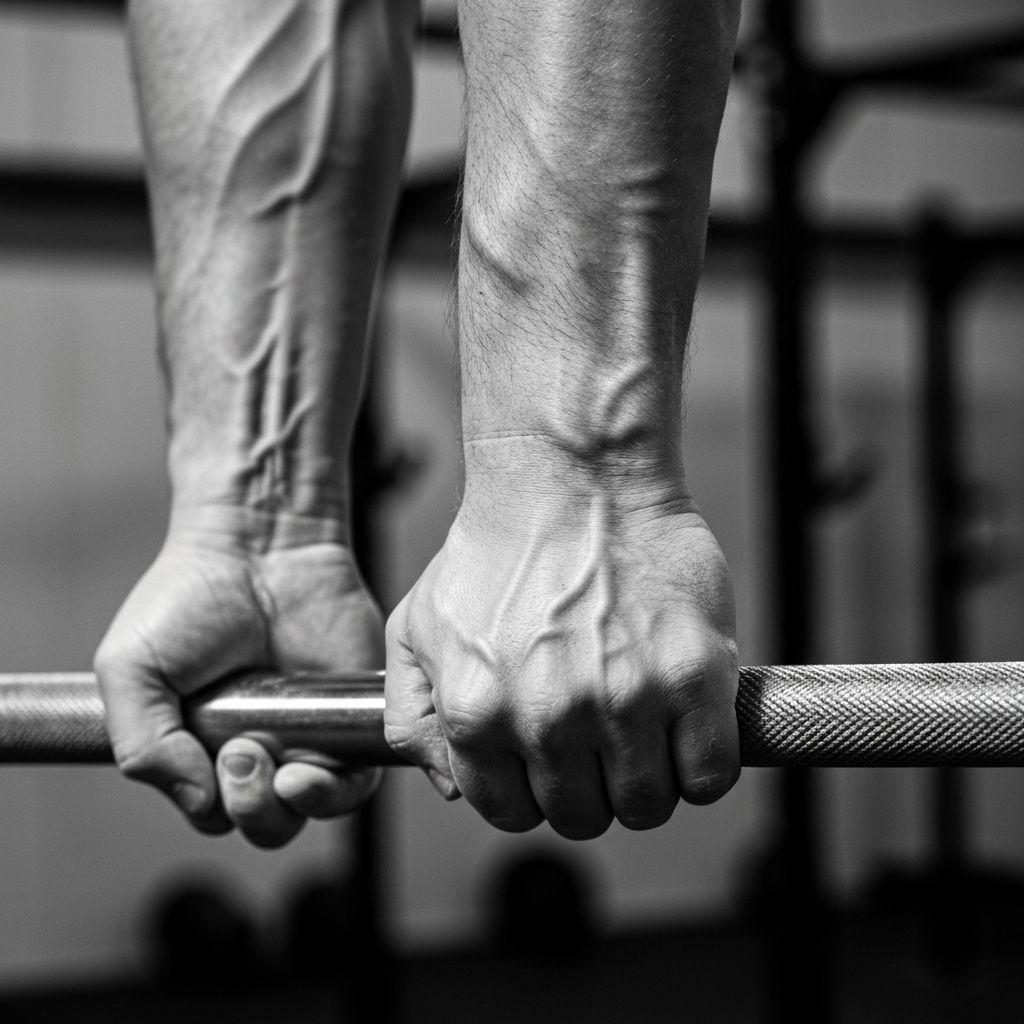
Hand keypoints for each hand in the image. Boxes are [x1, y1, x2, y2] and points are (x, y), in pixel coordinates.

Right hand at [95, 512, 383, 846]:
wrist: (258, 541)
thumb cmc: (188, 597)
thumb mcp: (131, 669)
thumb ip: (142, 745)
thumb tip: (197, 800)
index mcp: (203, 746)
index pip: (214, 813)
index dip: (214, 805)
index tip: (213, 756)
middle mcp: (261, 747)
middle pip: (267, 824)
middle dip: (254, 807)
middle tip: (245, 753)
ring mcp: (310, 732)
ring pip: (313, 808)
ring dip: (299, 804)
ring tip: (288, 768)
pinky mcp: (352, 714)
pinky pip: (359, 777)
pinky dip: (342, 787)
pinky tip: (316, 763)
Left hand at [385, 478, 739, 839]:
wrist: (571, 478)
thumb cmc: (496, 549)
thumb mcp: (417, 627)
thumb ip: (412, 716)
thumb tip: (452, 786)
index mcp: (478, 713)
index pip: (511, 813)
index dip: (533, 790)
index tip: (553, 762)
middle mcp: (548, 716)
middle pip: (581, 816)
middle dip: (589, 787)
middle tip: (600, 740)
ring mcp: (625, 699)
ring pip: (647, 804)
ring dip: (646, 780)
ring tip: (642, 729)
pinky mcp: (691, 675)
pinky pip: (709, 773)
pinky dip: (703, 765)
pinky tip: (685, 727)